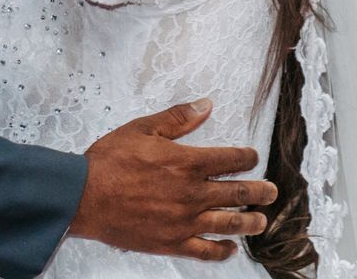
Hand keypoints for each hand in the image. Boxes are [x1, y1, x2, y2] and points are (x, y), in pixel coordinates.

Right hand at [70, 99, 275, 261]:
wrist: (84, 197)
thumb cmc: (110, 161)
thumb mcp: (143, 128)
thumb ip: (178, 118)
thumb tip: (206, 105)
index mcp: (186, 162)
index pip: (230, 159)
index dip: (246, 157)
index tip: (253, 157)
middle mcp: (191, 193)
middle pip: (237, 193)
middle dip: (259, 191)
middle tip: (272, 192)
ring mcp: (184, 221)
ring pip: (228, 223)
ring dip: (249, 221)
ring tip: (261, 220)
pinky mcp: (172, 242)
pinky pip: (205, 251)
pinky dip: (222, 251)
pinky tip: (230, 248)